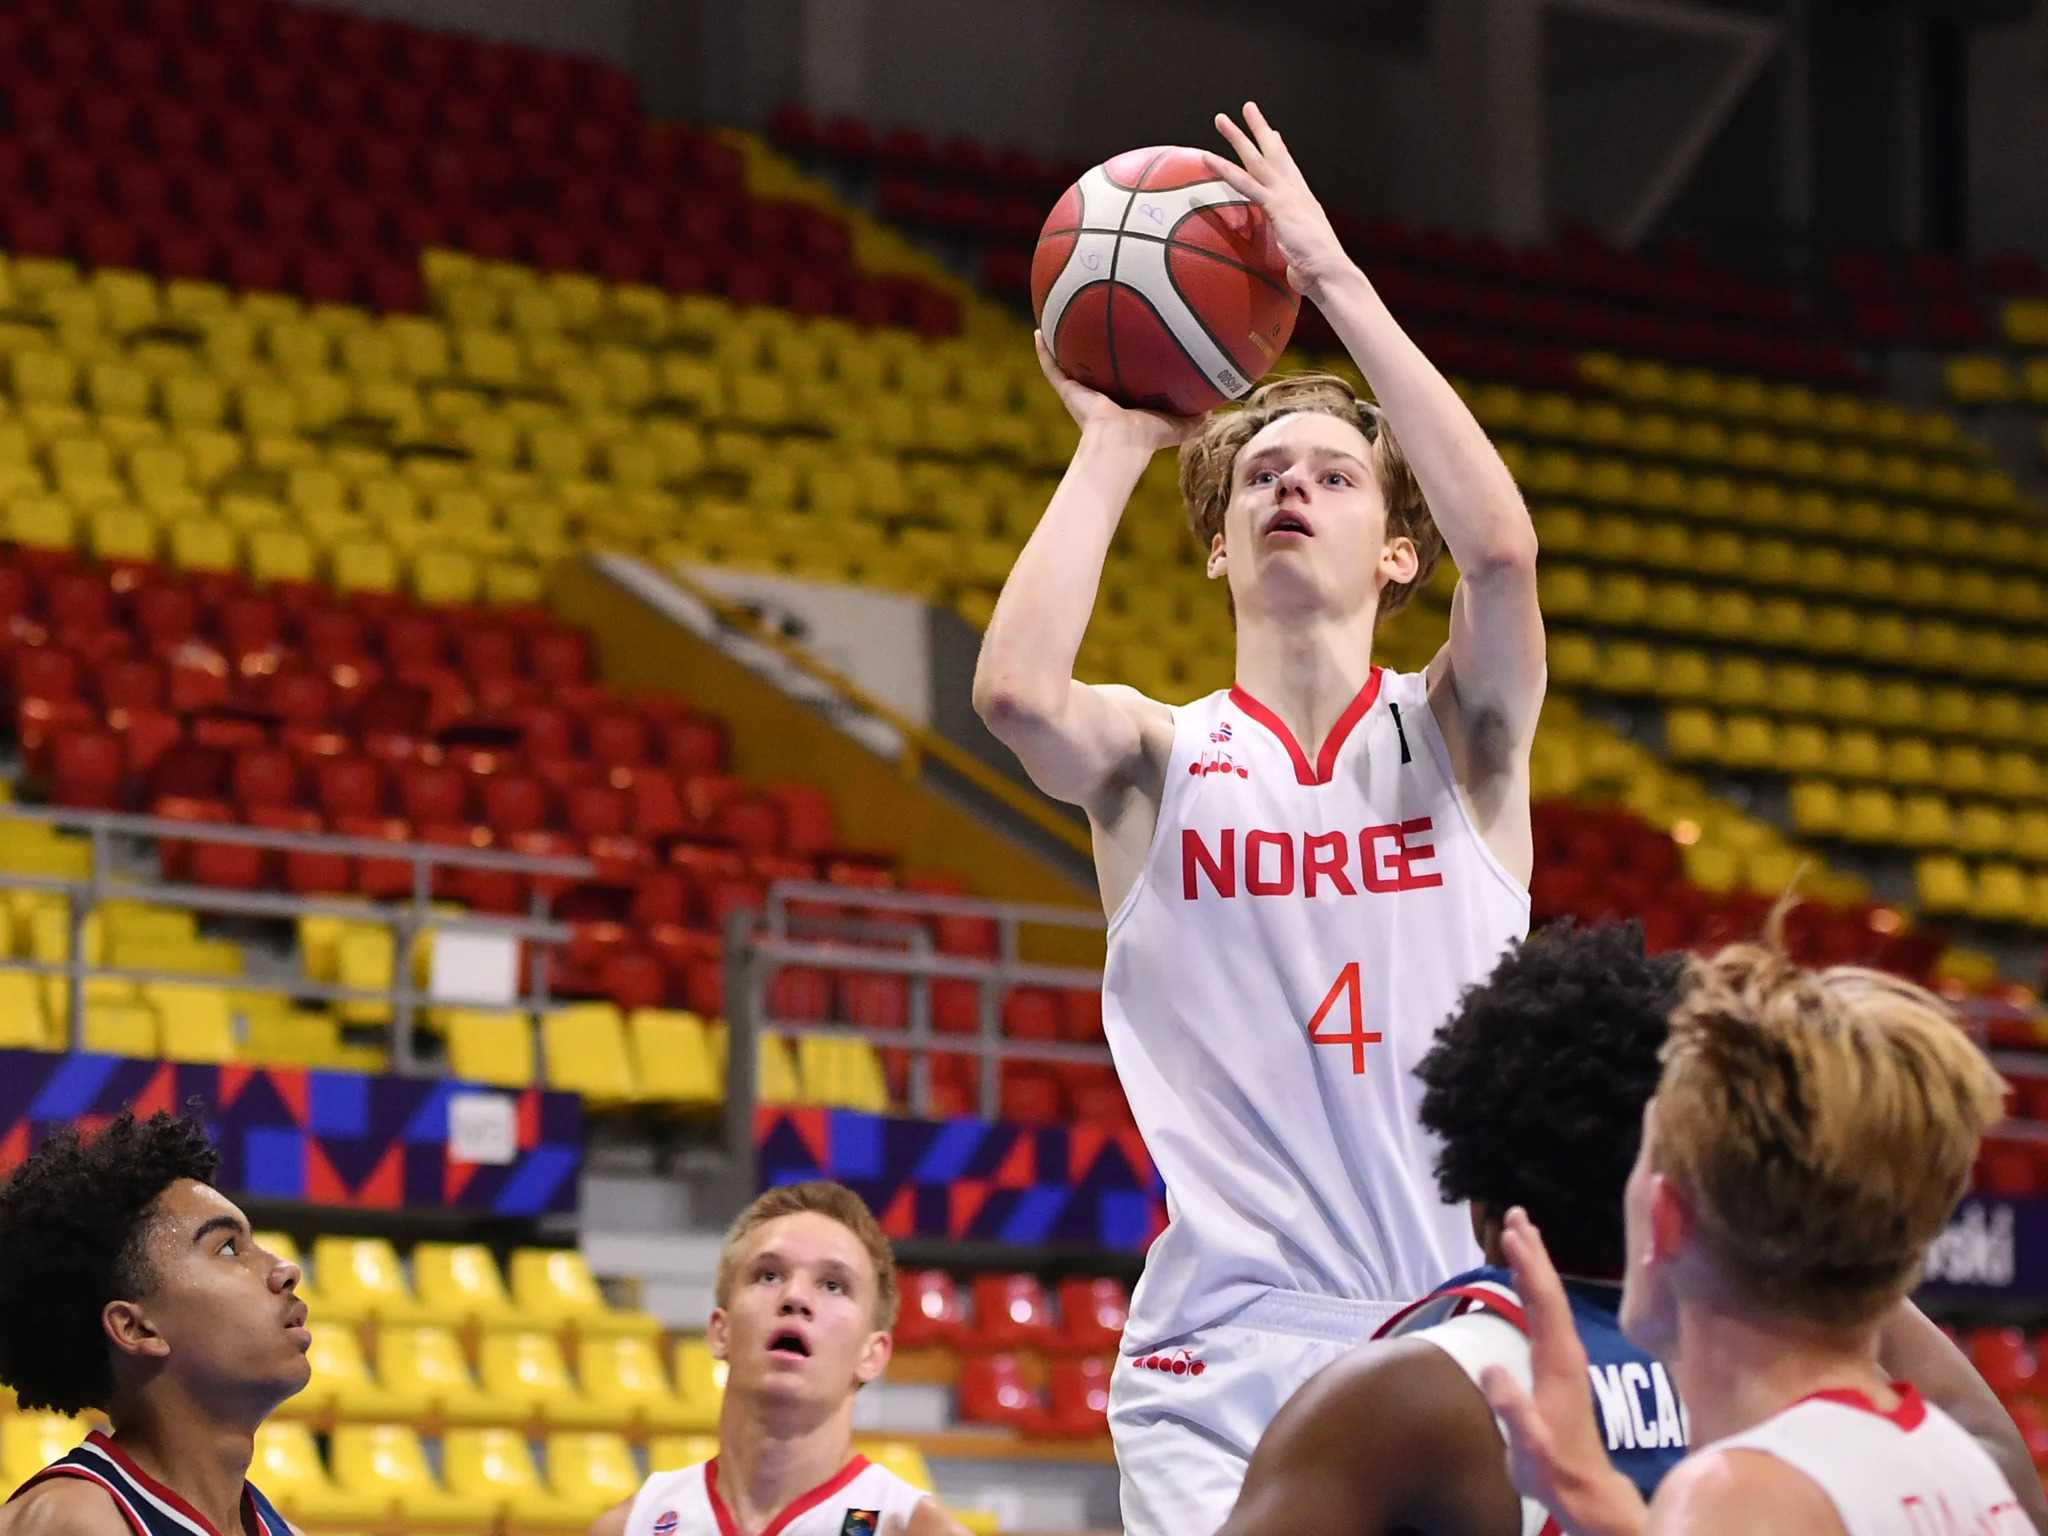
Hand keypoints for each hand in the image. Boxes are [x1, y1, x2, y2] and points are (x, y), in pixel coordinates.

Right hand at [1034, 330, 1201, 453]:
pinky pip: (1051, 366)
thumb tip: (1217, 408)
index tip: (1124, 342)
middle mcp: (1100, 394)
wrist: (1121, 443)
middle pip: (1093, 366)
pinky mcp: (1068, 390)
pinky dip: (1043, 351)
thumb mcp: (1179, 424)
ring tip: (1057, 318)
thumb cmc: (1149, 436)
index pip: (1122, 377)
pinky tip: (1038, 330)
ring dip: (1061, 344)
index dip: (1123, 362)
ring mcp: (1081, 392)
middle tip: (1091, 322)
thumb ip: (1196, 417)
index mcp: (1122, 401)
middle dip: (1091, 349)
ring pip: (1067, 363)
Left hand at [1203, 101, 1350, 300]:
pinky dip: (1225, 170)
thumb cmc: (1318, 275)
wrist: (1330, 273)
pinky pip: (1245, 183)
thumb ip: (1294, 257)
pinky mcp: (1277, 206)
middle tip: (1247, 108)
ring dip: (1237, 137)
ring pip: (1257, 160)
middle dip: (1260, 130)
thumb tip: (1296, 273)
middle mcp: (1297, 192)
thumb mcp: (1303, 259)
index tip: (1272, 134)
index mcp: (1304, 202)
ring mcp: (1287, 196)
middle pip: (1275, 153)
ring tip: (1220, 119)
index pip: (1289, 169)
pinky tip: (1208, 158)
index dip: (1280, 150)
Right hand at [1479, 1209, 1649, 1535]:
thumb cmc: (1556, 1471)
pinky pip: (1547, 1313)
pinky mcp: (1560, 1366)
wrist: (1586, 1492)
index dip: (1529, 1267)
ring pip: (1550, 1299)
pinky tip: (1528, 1282)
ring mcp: (1565, 1358)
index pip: (1544, 1303)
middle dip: (1533, 1252)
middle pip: (1550, 1291)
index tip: (1513, 1234)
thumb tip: (1491, 1370)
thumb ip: (1513, 1410)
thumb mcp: (1530, 1445)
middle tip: (1516, 1214)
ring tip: (1521, 1233)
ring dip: (1536, 1265)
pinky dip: (1535, 1288)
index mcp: (1559, 1362)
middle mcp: (1566, 1352)